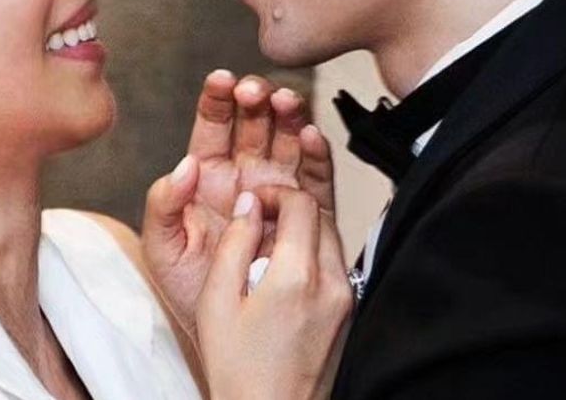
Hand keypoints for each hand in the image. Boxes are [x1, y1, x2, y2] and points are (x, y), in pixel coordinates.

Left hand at [142, 69, 336, 339]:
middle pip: (256, 124)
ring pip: (288, 141)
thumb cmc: (188, 290)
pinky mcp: (306, 215)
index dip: (218, 98)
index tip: (222, 80)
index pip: (213, 125)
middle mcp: (246, 176)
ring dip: (289, 117)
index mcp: (208, 175)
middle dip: (257, 100)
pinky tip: (312, 135)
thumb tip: (184, 166)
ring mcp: (277, 192)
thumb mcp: (162, 248)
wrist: (226, 335)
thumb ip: (163, 204)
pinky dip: (317, 154)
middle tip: (256, 93)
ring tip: (286, 103)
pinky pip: (316, 179)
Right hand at [196, 186, 352, 399]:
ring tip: (268, 254)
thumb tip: (247, 207)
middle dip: (290, 209)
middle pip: (320, 217)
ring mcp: (345, 300)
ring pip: (331, 239)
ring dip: (303, 232)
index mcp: (296, 277)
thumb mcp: (216, 301)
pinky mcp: (349, 314)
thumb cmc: (241, 372)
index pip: (301, 203)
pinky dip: (313, 257)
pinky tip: (286, 279)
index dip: (274, 193)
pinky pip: (335, 266)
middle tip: (258, 223)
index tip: (254, 203)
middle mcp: (330, 285)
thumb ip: (234, 244)